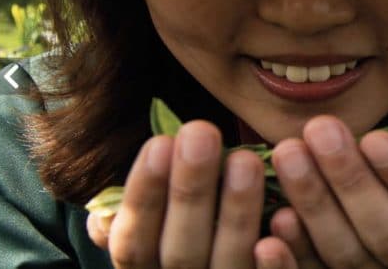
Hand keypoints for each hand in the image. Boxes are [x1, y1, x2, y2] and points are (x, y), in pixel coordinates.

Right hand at [86, 120, 273, 268]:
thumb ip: (140, 222)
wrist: (224, 265)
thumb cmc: (190, 246)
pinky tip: (285, 217)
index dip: (144, 195)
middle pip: (182, 250)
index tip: (161, 141)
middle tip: (202, 132)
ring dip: (236, 212)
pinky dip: (276, 261)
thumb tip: (102, 216)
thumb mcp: (155, 239)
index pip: (135, 242)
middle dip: (189, 190)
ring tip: (245, 159)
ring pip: (230, 261)